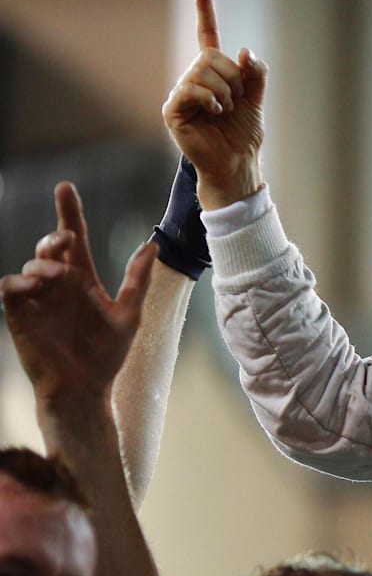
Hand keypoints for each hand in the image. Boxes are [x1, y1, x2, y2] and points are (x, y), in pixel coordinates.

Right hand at [1, 183, 154, 405]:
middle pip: (51, 247)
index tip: (65, 187)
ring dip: (43, 262)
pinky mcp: (20, 315)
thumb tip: (153, 244)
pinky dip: (19, 281)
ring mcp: (38, 298)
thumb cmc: (106, 355)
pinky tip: (35, 284)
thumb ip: (137, 280)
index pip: (75, 239)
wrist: (85, 389)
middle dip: (56, 237)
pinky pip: (10, 287)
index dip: (69, 213)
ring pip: (32, 264)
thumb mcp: (128, 315)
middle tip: (68, 240)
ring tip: (58, 274)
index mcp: (82, 280)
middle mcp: (58, 284)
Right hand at [162, 0, 266, 207]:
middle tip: (237, 99)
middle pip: (210, 56)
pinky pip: (190, 89)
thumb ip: (254, 74)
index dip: (205, 13)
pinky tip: (216, 111)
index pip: (206, 36)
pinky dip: (210, 98)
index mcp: (214, 74)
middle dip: (232, 77)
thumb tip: (244, 51)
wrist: (237, 162)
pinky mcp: (173, 110)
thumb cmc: (244, 134)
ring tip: (227, 109)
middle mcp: (194, 79)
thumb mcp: (256, 100)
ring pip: (202, 71)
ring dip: (224, 90)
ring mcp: (182, 94)